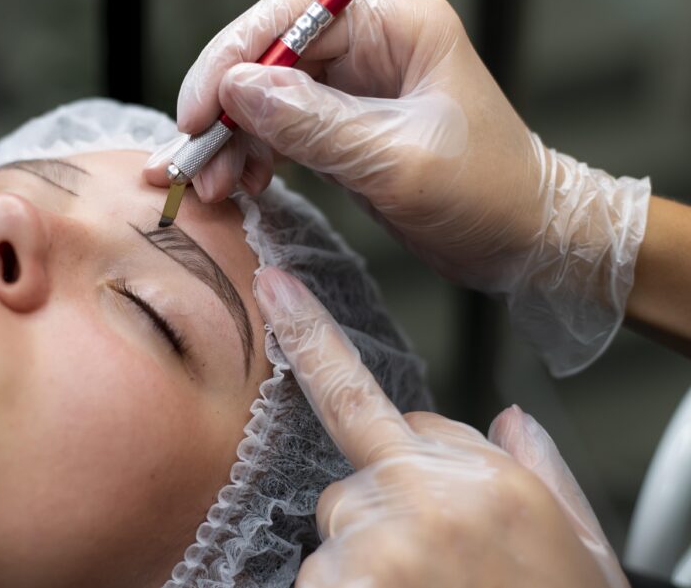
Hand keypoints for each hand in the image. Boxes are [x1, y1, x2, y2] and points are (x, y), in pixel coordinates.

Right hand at [147, 0, 648, 374]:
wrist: (524, 242)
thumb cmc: (489, 194)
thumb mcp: (396, 161)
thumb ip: (314, 125)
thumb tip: (238, 90)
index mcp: (397, 27)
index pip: (291, 17)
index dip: (233, 57)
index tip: (199, 110)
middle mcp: (372, 47)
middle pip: (269, 56)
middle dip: (223, 108)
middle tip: (188, 157)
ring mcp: (356, 88)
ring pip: (268, 98)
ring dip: (232, 140)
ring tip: (210, 185)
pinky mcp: (346, 127)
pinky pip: (282, 131)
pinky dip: (255, 157)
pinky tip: (241, 185)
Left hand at [253, 266, 628, 587]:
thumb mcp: (577, 542)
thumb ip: (538, 472)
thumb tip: (513, 420)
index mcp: (474, 475)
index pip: (361, 393)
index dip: (311, 339)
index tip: (274, 290)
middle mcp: (416, 501)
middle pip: (350, 479)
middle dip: (381, 512)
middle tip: (440, 563)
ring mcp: (373, 552)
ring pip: (333, 536)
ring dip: (366, 565)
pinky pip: (317, 580)